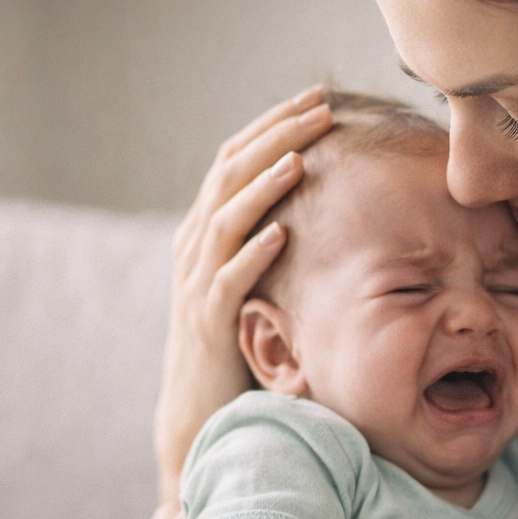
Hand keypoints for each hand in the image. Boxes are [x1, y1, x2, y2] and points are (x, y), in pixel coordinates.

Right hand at [154, 87, 333, 501]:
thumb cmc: (236, 348)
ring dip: (264, 184)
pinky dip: (253, 252)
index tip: (316, 99)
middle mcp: (194, 250)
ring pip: (225, 219)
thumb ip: (272, 243)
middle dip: (275, 138)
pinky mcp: (207, 327)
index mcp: (205, 233)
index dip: (272, 127)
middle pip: (230, 175)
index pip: (234, 162)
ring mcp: (195, 287)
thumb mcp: (253, 283)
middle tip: (319, 109)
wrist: (198, 418)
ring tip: (302, 156)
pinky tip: (283, 230)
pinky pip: (227, 281)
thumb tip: (324, 201)